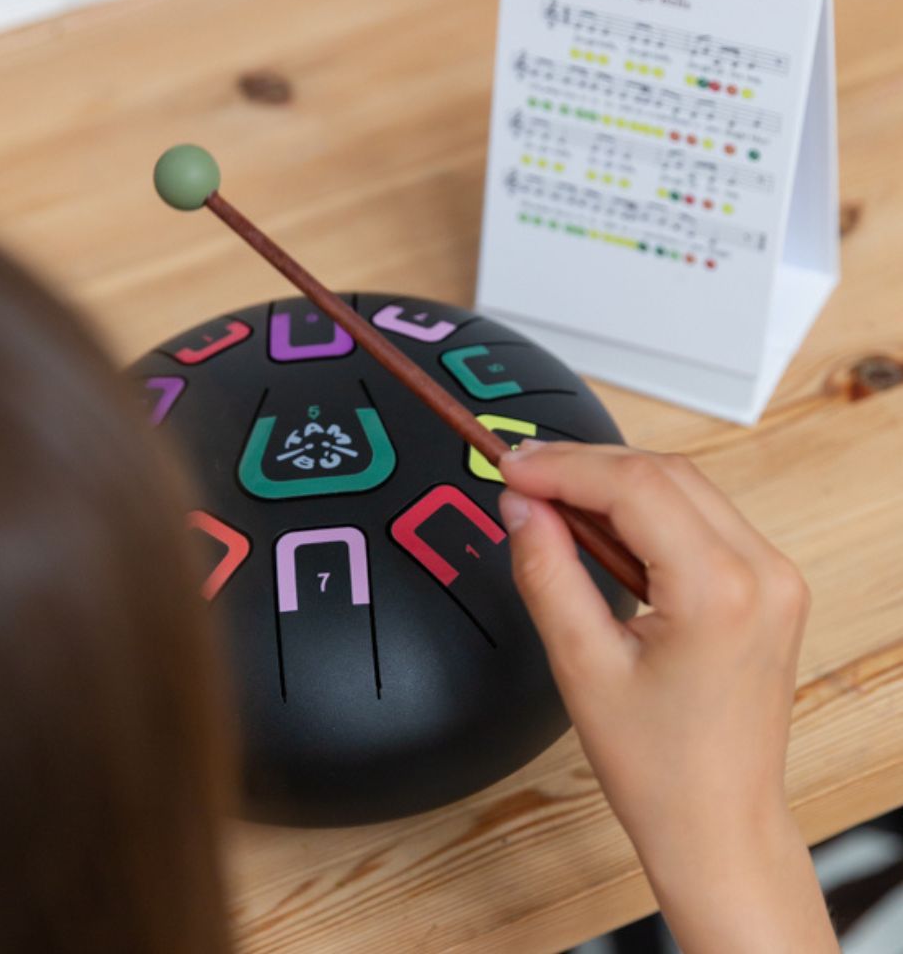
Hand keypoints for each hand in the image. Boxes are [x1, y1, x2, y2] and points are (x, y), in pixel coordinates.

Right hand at [498, 441, 836, 953]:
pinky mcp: (767, 583)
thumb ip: (545, 569)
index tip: (511, 467)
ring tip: (551, 493)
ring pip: (684, 485)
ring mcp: (774, 575)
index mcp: (719, 590)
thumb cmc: (660, 766)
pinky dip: (645, 505)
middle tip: (521, 473)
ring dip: (614, 479)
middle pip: (662, 472)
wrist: (717, 821)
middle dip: (584, 464)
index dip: (562, 465)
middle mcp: (762, 571)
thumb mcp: (580, 664)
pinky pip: (701, 515)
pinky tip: (600, 518)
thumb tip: (521, 506)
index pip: (633, 486)